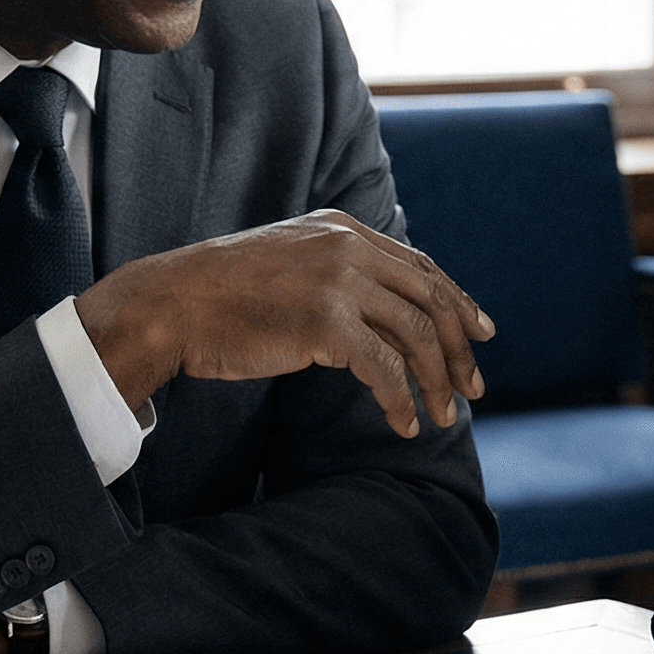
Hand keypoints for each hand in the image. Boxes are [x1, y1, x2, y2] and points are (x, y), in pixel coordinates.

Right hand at [75, 209, 493, 437]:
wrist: (171, 304)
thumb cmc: (223, 295)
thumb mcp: (290, 262)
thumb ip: (336, 271)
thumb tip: (382, 313)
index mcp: (343, 229)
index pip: (420, 266)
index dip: (458, 302)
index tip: (482, 335)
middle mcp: (349, 247)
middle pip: (432, 298)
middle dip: (461, 348)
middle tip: (475, 388)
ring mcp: (338, 282)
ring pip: (418, 335)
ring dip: (438, 382)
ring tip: (445, 416)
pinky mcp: (325, 323)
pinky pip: (385, 369)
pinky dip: (402, 401)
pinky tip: (404, 424)